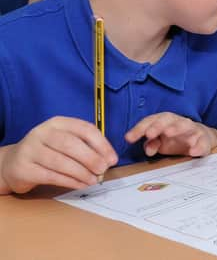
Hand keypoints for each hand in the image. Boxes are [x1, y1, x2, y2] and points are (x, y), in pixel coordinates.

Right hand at [0, 116, 117, 193]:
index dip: (101, 144)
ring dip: (82, 173)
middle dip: (91, 158)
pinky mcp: (24, 168)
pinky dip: (70, 182)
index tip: (112, 158)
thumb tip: (107, 159)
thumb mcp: (64, 141)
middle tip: (103, 169)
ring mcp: (30, 150)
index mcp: (57, 123)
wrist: (13, 163)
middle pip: (71, 145)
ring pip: (61, 162)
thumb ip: (85, 146)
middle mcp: (42, 133)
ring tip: (94, 180)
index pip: (84, 129)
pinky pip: (51, 176)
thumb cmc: (47, 151)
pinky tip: (81, 185)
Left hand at [125, 112, 216, 157]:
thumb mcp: (162, 142)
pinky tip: (193, 151)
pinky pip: (202, 141)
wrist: (202, 138)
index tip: (129, 138)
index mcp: (165, 121)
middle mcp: (179, 122)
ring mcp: (192, 129)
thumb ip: (152, 144)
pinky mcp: (204, 139)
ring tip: (169, 133)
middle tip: (149, 133)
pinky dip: (198, 146)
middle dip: (157, 126)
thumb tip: (148, 149)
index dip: (139, 128)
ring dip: (176, 128)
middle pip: (167, 119)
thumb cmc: (177, 139)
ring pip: (185, 125)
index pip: (151, 121)